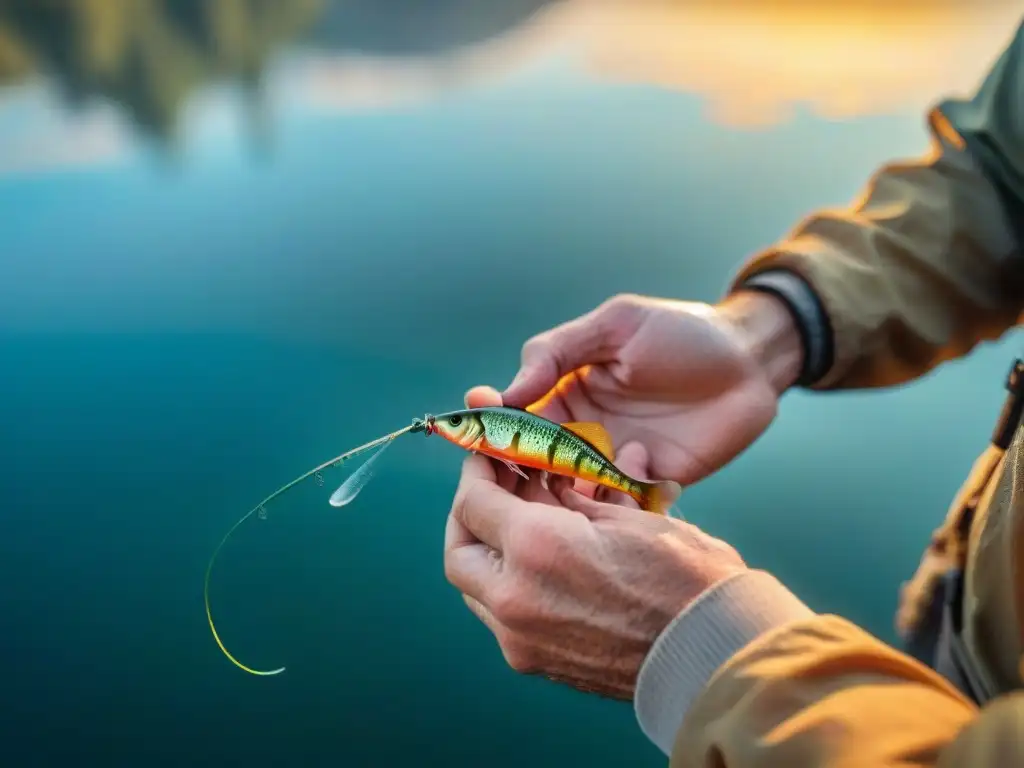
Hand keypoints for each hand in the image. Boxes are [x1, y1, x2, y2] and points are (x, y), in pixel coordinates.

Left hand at [444, 392, 746, 698]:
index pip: (474, 502)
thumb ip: (570, 500)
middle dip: (467, 516)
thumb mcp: (626, 518)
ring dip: (486, 553)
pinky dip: (508, 584)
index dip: (476, 471)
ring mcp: (521, 638)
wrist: (717, 654)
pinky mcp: (537, 662)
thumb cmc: (686, 577)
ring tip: (515, 523)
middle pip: (460, 552)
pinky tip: (537, 561)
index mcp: (535, 548)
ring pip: (476, 589)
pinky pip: (501, 616)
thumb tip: (543, 485)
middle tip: (489, 490)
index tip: (487, 455)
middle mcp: (514, 597)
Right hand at [492, 291, 802, 484]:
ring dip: (561, 495)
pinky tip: (635, 465)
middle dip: (517, 468)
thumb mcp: (615, 325)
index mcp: (565, 393)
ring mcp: (614, 463)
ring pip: (570, 493)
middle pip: (534, 463)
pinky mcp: (650, 486)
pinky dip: (615, 502)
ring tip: (572, 477)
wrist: (750, 361)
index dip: (493, 421)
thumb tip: (509, 388)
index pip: (516, 415)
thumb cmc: (680, 332)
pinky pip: (619, 507)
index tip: (476, 418)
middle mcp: (582, 433)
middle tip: (516, 464)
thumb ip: (559, 351)